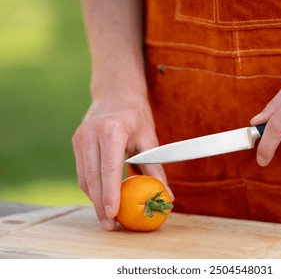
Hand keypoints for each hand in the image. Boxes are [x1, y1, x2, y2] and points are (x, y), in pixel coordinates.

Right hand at [72, 94, 171, 230]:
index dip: (110, 194)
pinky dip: (91, 187)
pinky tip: (101, 199)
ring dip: (93, 199)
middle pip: (92, 178)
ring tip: (106, 217)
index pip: (109, 169)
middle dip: (99, 204)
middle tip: (110, 225)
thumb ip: (156, 168)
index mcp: (111, 131)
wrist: (115, 92)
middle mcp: (91, 134)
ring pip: (84, 177)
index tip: (114, 214)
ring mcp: (80, 138)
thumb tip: (168, 196)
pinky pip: (82, 171)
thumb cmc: (136, 114)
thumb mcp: (149, 139)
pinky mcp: (76, 142)